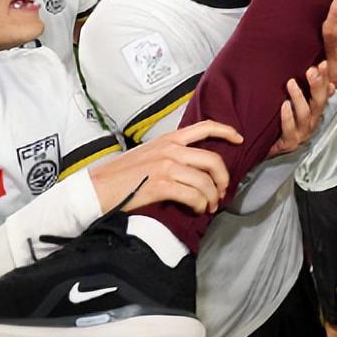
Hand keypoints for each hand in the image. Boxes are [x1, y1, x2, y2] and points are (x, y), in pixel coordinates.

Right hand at [88, 120, 242, 213]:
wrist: (97, 187)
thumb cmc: (121, 174)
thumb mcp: (148, 153)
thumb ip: (170, 154)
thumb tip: (192, 166)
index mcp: (168, 139)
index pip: (205, 127)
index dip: (226, 131)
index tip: (239, 138)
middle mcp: (170, 149)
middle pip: (213, 160)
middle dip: (223, 179)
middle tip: (222, 192)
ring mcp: (166, 166)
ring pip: (206, 181)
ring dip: (212, 198)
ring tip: (209, 207)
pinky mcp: (162, 185)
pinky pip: (194, 196)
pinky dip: (200, 205)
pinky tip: (197, 209)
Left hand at [267, 62, 333, 157]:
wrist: (268, 146)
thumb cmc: (283, 121)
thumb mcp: (295, 103)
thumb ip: (308, 89)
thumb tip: (322, 71)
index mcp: (315, 111)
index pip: (324, 92)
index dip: (324, 78)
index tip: (323, 63)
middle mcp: (311, 121)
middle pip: (318, 102)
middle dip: (316, 86)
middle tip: (311, 70)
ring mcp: (301, 133)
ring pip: (305, 115)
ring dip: (299, 98)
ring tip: (291, 83)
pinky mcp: (289, 143)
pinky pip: (289, 130)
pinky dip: (287, 117)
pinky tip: (284, 105)